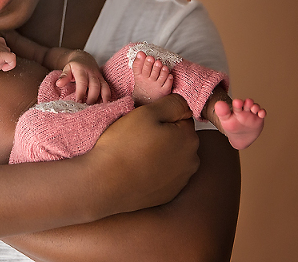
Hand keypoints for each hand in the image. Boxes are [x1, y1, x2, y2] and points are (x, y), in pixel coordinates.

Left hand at [56, 50, 110, 103]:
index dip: (81, 92)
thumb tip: (59, 84)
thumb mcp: (67, 68)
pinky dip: (108, 97)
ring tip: (100, 108)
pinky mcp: (103, 80)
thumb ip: (64, 76)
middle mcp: (92, 74)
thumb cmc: (74, 66)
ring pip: (104, 87)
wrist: (85, 58)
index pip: (82, 82)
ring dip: (103, 98)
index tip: (78, 102)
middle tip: (87, 108)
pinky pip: (107, 88)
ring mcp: (99, 77)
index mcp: (82, 71)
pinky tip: (107, 105)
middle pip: (95, 86)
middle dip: (92, 97)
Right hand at [88, 94, 199, 215]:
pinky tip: (137, 170)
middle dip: (163, 134)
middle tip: (137, 137)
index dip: (161, 116)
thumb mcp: (147, 113)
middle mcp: (191, 161)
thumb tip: (183, 106)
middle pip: (178, 137)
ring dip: (159, 152)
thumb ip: (172, 104)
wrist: (106, 184)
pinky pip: (164, 174)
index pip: (181, 117)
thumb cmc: (124, 146)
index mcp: (189, 139)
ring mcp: (180, 180)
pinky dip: (154, 170)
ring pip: (172, 156)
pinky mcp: (168, 194)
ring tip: (136, 155)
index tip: (144, 123)